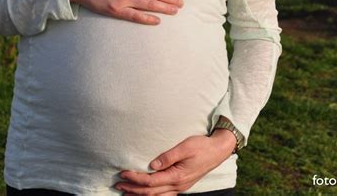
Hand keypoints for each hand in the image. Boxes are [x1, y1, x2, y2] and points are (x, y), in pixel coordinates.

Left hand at [113, 129, 236, 194]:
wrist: (218, 150)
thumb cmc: (202, 146)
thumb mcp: (185, 147)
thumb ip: (168, 156)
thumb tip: (152, 165)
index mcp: (177, 176)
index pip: (151, 181)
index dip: (135, 178)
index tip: (123, 173)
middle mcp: (178, 185)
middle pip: (151, 192)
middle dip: (133, 189)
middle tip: (118, 184)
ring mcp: (181, 187)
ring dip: (140, 195)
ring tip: (127, 192)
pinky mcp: (182, 184)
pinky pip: (165, 195)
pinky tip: (146, 195)